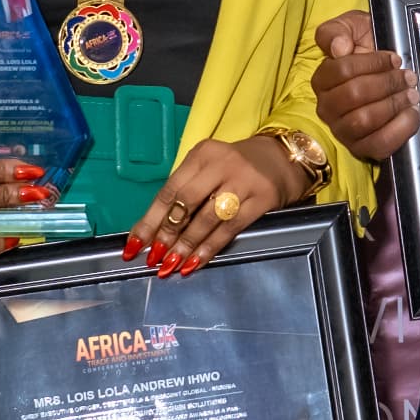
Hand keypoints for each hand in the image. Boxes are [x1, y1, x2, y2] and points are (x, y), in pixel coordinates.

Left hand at [122, 137, 297, 276]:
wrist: (284, 159)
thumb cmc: (237, 168)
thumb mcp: (210, 168)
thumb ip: (187, 192)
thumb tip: (155, 232)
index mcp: (202, 154)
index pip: (169, 190)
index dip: (150, 220)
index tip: (135, 245)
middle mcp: (222, 163)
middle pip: (186, 202)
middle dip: (167, 234)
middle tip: (153, 257)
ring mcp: (244, 180)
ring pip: (207, 218)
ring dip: (186, 245)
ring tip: (170, 265)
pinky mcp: (262, 198)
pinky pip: (230, 228)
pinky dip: (210, 247)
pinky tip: (196, 262)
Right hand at [311, 9, 419, 159]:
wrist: (387, 72)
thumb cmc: (366, 46)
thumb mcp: (351, 27)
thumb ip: (337, 31)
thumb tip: (339, 48)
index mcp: (322, 79)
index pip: (342, 70)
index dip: (372, 63)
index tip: (394, 59)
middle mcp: (327, 108)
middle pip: (354, 95)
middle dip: (387, 83)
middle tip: (408, 77)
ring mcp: (343, 131)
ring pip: (364, 121)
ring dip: (393, 105)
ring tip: (412, 93)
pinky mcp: (362, 148)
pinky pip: (379, 144)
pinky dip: (400, 129)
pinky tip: (413, 113)